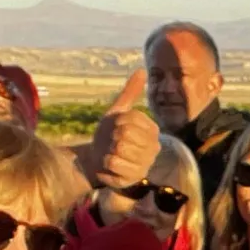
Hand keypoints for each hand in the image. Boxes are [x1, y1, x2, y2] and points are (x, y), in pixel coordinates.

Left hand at [72, 70, 160, 190]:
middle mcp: (153, 149)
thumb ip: (130, 93)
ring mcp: (144, 166)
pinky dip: (104, 165)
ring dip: (107, 151)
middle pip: (124, 135)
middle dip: (111, 138)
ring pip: (118, 150)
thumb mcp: (118, 112)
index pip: (130, 119)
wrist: (96, 159)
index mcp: (153, 131)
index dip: (116, 122)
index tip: (116, 129)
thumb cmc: (109, 135)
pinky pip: (112, 165)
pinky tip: (108, 167)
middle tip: (113, 144)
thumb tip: (142, 70)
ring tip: (111, 155)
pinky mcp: (132, 180)